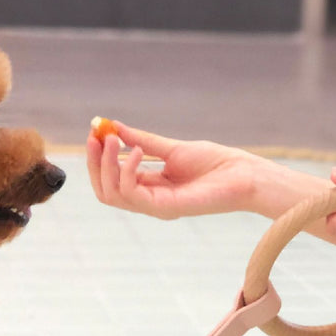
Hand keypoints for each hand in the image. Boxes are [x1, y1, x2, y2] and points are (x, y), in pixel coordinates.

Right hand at [85, 121, 261, 219]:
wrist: (241, 173)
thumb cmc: (213, 162)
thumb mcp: (170, 147)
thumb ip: (141, 140)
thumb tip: (113, 127)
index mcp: (149, 187)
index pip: (111, 178)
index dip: (98, 157)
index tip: (94, 131)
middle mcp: (148, 200)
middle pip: (105, 190)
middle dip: (95, 163)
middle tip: (95, 136)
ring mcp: (155, 207)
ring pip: (112, 193)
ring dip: (106, 164)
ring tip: (114, 139)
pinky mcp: (165, 208)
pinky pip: (131, 193)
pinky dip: (127, 170)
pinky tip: (137, 151)